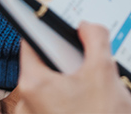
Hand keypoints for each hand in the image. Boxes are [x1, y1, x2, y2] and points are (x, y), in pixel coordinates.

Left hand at [16, 23, 130, 113]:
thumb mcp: (104, 72)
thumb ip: (95, 39)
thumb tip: (86, 27)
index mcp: (33, 84)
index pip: (30, 43)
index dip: (46, 31)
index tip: (55, 24)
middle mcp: (25, 106)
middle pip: (43, 67)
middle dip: (65, 62)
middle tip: (86, 63)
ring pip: (50, 90)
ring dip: (69, 84)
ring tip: (92, 90)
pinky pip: (52, 107)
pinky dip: (69, 102)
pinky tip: (90, 105)